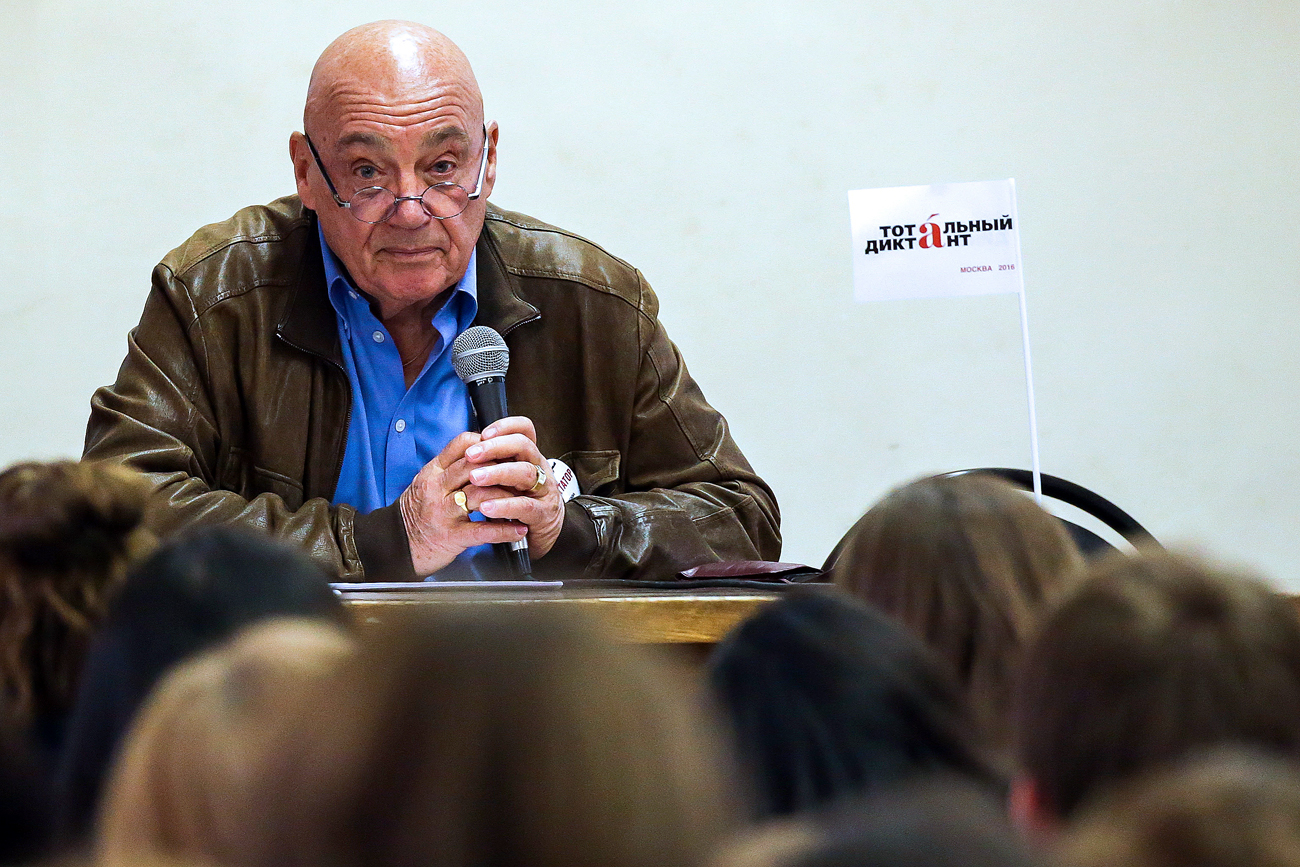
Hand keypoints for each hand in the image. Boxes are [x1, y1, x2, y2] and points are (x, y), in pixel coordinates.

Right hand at [398, 431, 529, 576]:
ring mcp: (443, 512)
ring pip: (481, 494)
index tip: (505, 450)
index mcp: (433, 472)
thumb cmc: (416, 513)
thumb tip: (479, 451)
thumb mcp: (427, 482)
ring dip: (508, 497)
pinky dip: (504, 530)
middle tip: (522, 472)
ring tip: (525, 500)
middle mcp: (437, 488)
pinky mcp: (450, 536)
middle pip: (475, 466)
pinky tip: (519, 530)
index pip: (462, 444)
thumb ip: (449, 467)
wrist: (395, 545)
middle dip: (503, 467)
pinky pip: (482, 530)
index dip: (487, 444)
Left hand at [462, 416, 564, 558]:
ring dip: (498, 473)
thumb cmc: (519, 502)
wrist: (541, 534)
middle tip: (471, 455)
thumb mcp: (507, 479)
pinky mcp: (543, 513)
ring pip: (526, 473)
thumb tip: (464, 447)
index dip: (506, 426)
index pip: (525, 429)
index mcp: (528, 457)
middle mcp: (539, 468)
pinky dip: (505, 506)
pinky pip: (525, 506)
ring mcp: (544, 490)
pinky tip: (486, 508)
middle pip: (524, 446)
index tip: (483, 433)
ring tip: (475, 478)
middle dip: (495, 447)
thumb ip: (493, 463)